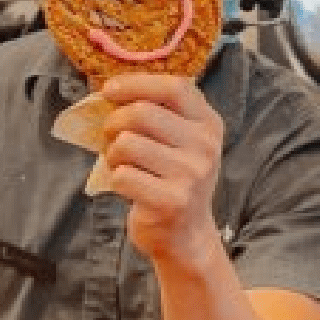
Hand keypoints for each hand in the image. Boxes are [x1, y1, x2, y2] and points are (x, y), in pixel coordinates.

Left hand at [101, 73, 223, 266]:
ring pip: (127, 144)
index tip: (110, 90)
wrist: (187, 235)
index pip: (175, 87)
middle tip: (111, 136)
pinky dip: (115, 180)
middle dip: (113, 122)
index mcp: (209, 125)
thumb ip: (160, 112)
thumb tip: (112, 88)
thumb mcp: (182, 141)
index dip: (136, 83)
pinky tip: (128, 187)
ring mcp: (191, 175)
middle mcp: (205, 147)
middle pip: (142, 113)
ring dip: (112, 153)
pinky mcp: (171, 202)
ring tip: (121, 164)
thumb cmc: (174, 179)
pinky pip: (122, 176)